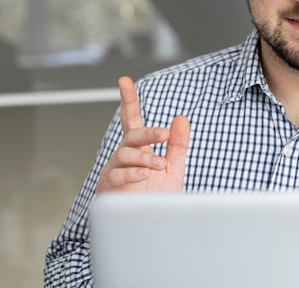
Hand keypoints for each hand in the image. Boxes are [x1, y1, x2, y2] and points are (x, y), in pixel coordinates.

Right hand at [96, 76, 189, 192]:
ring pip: (125, 154)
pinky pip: (116, 176)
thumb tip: (180, 118)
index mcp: (139, 148)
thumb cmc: (159, 197)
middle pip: (132, 135)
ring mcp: (114, 170)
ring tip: (159, 165)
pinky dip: (131, 174)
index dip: (129, 100)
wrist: (153, 226)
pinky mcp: (108, 188)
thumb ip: (177, 144)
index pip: (132, 120)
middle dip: (148, 133)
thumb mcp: (174, 167)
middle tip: (164, 135)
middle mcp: (124, 156)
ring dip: (145, 158)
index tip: (125, 81)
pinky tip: (144, 174)